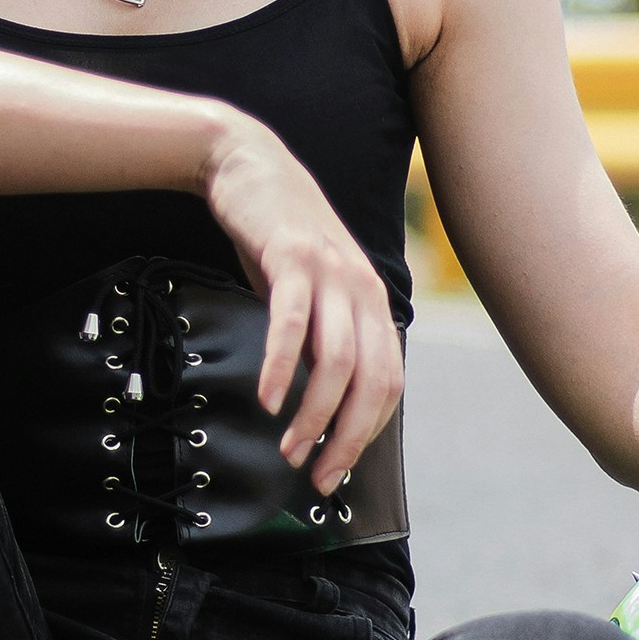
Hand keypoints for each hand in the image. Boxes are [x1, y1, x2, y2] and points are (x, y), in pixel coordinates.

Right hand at [198, 112, 403, 493]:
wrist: (250, 165)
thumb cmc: (278, 238)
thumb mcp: (312, 292)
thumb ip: (321, 340)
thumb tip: (319, 404)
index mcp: (373, 302)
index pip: (387, 384)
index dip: (365, 433)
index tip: (337, 469)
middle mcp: (362, 289)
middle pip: (371, 381)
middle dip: (346, 437)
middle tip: (318, 473)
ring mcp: (331, 272)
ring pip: (337, 361)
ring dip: (314, 414)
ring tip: (290, 446)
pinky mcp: (293, 257)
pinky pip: (292, 323)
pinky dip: (282, 367)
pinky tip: (270, 398)